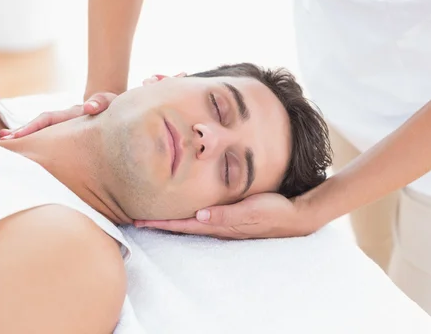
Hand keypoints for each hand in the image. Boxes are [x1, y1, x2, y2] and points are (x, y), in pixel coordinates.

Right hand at [0, 92, 115, 139]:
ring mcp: (65, 128)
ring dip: (26, 139)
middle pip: (39, 126)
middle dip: (21, 133)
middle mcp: (64, 120)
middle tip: (1, 140)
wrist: (113, 108)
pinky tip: (26, 156)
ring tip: (5, 145)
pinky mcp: (67, 136)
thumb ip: (101, 102)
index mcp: (70, 114)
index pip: (47, 120)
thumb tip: (89, 107)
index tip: (16, 136)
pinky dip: (37, 145)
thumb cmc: (111, 107)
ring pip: (42, 134)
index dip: (32, 128)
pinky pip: (50, 141)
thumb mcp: (109, 101)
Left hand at [134, 192, 317, 238]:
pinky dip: (187, 211)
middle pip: (181, 223)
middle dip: (158, 220)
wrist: (296, 215)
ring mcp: (222, 220)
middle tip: (134, 216)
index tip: (138, 219)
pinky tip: (182, 205)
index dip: (161, 222)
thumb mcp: (251, 212)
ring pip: (189, 219)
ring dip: (170, 216)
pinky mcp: (229, 214)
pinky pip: (202, 213)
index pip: (183, 224)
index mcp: (219, 224)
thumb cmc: (275, 212)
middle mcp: (217, 224)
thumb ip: (226, 215)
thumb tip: (199, 216)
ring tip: (150, 211)